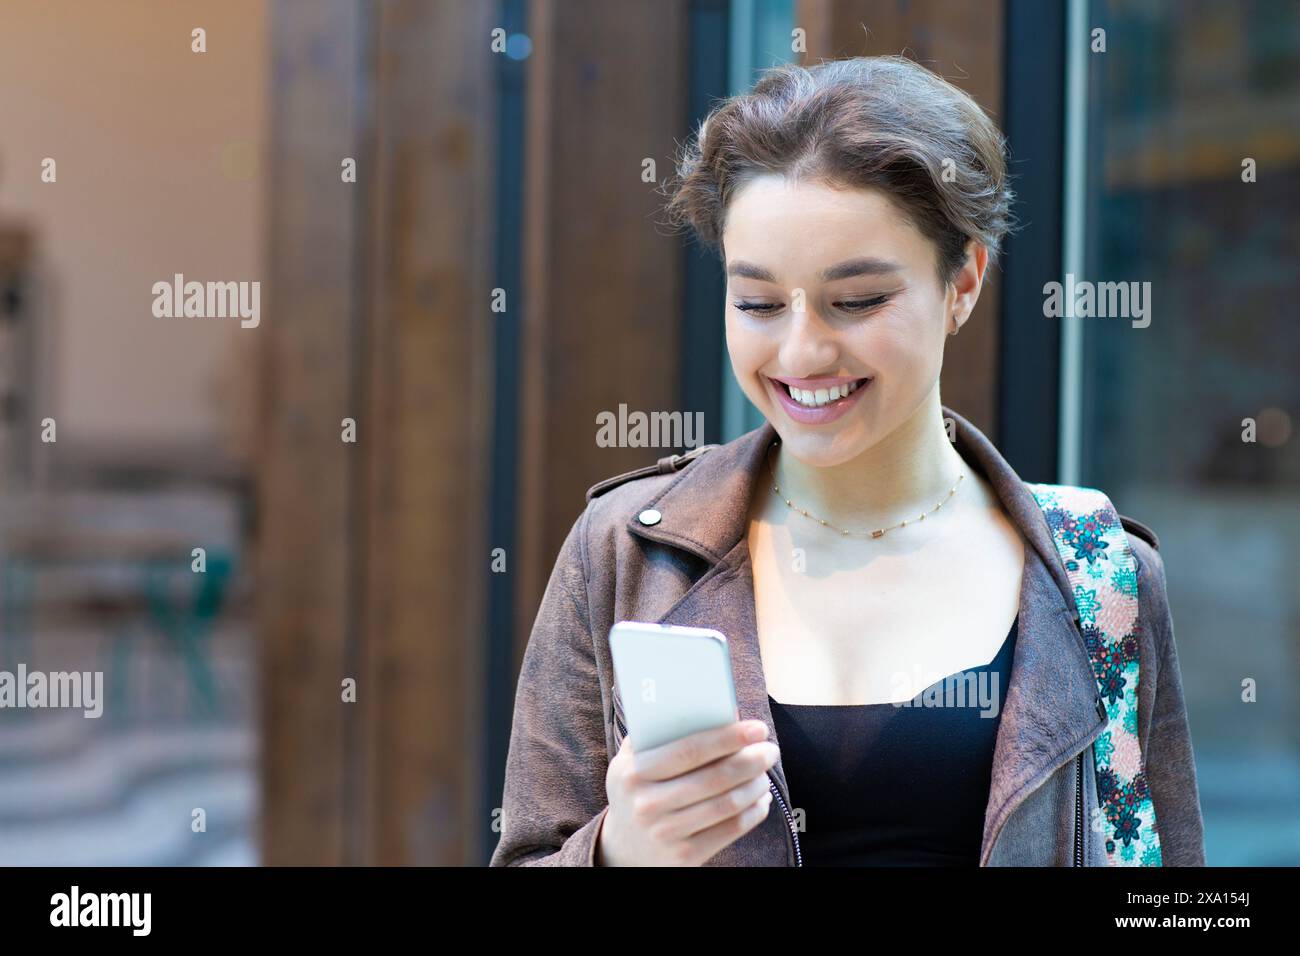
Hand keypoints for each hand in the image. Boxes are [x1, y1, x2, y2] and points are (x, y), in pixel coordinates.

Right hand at [595, 719, 777, 865]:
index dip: (728, 737)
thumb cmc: (638, 790)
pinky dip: (753, 812)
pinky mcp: (684, 856)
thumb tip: (721, 711)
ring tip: (765, 773)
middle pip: (715, 778)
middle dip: (751, 760)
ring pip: (727, 804)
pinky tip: (760, 800)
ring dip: (755, 785)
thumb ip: (663, 732)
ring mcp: (665, 833)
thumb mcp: (634, 761)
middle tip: (770, 750)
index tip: (757, 728)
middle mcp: (647, 804)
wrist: (625, 849)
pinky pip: (730, 829)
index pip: (689, 750)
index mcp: (634, 773)